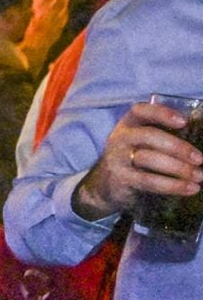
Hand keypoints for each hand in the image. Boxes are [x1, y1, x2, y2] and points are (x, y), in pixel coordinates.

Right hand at [73, 102, 202, 219]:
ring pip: (149, 159)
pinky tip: (190, 188)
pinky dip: (172, 185)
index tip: (184, 122)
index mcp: (129, 124)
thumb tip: (199, 136)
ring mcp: (118, 158)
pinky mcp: (121, 179)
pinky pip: (148, 181)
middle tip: (200, 159)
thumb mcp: (143, 143)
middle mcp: (121, 138)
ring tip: (199, 176)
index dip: (162, 114)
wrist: (106, 185)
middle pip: (148, 136)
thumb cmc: (135, 159)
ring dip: (179, 168)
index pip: (140, 111)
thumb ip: (164, 137)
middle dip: (178, 147)